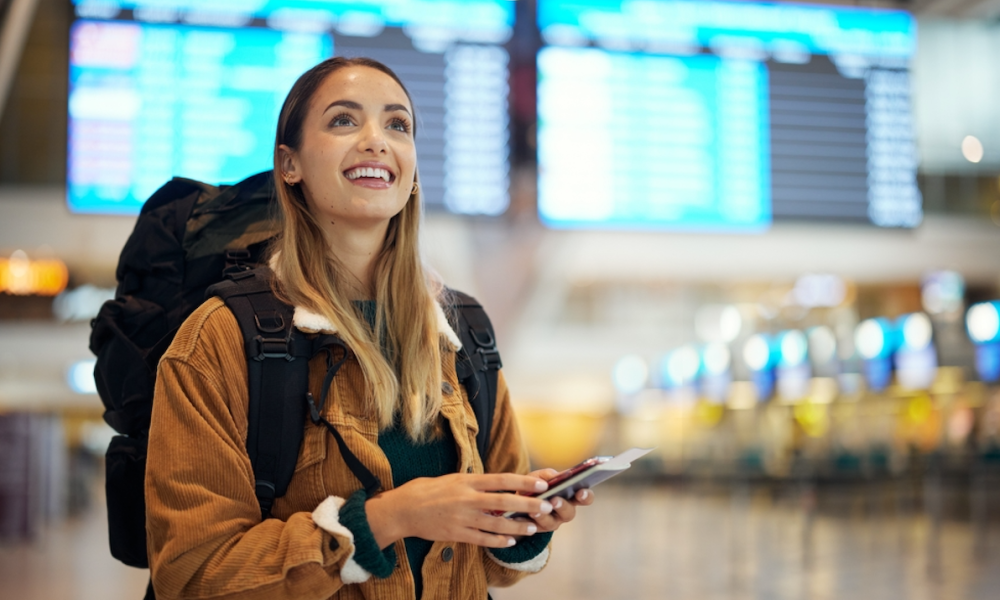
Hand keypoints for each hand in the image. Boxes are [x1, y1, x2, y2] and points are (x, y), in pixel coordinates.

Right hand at [365, 473, 554, 549]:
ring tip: (534, 528)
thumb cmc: (428, 490)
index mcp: (467, 481)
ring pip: (496, 524)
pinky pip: (482, 539)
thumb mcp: (453, 478)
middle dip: (528, 505)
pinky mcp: (456, 534)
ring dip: (518, 527)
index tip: (541, 484)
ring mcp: (462, 518)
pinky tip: (511, 541)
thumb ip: (475, 483)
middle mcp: (467, 498)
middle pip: (504, 502)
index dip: (523, 482)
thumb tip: (499, 484)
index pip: (501, 479)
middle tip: (547, 506)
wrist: (403, 509)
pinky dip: (498, 541)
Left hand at [524, 468, 594, 532]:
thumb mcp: (541, 476)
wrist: (517, 498)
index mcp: (571, 496)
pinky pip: (534, 528)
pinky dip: (528, 522)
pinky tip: (522, 516)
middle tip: (555, 500)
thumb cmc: (535, 485)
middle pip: (569, 513)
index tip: (581, 492)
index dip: (586, 496)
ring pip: (552, 523)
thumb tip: (558, 476)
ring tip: (535, 510)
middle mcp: (564, 511)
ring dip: (544, 516)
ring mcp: (552, 522)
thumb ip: (550, 475)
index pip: (585, 498)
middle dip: (562, 506)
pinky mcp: (537, 529)